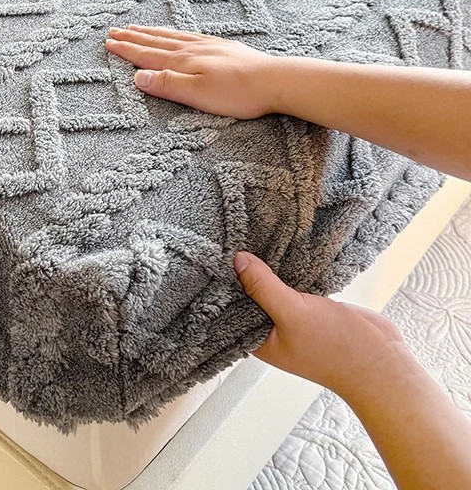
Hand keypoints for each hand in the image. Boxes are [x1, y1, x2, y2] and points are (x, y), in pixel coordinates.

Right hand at [105, 25, 279, 118]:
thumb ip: (168, 84)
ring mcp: (207, 45)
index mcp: (183, 62)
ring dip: (150, 32)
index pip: (147, 55)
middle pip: (155, 41)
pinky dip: (173, 32)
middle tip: (114, 30)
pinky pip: (188, 34)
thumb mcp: (198, 94)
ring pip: (171, 36)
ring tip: (136, 27)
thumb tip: (138, 78)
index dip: (126, 50)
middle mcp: (192, 49)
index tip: (108, 43)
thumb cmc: (238, 93)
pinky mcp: (221, 47)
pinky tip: (175, 32)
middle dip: (133, 37)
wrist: (275, 81)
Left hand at [234, 251, 415, 398]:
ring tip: (249, 234)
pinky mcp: (309, 306)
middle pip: (248, 292)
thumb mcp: (293, 313)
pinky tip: (279, 245)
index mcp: (256, 338)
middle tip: (230, 234)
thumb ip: (263, 287)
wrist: (384, 363)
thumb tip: (237, 260)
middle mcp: (269, 328)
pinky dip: (286, 268)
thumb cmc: (337, 350)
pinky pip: (291, 282)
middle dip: (244, 269)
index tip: (213, 251)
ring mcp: (290, 316)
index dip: (222, 280)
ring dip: (266, 267)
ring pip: (270, 286)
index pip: (228, 305)